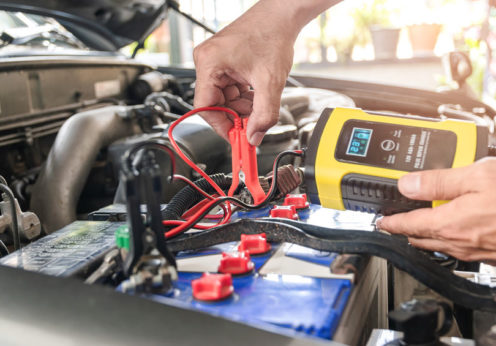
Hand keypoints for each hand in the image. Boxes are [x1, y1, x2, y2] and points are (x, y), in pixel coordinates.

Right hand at [193, 0, 340, 144]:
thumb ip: (264, 115)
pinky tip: (257, 96)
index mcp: (209, 64)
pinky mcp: (225, 63)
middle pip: (215, 104)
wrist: (281, 16)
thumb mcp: (270, 83)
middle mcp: (207, 62)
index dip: (221, 127)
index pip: (205, 107)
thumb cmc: (272, 35)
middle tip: (252, 127)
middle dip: (235, 117)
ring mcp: (215, 62)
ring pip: (224, 98)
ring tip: (260, 106)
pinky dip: (244, 97)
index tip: (235, 139)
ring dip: (242, 108)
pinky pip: (230, 89)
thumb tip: (254, 137)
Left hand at [377, 158, 495, 262]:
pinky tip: (458, 227)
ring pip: (441, 245)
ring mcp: (477, 253)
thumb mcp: (478, 177)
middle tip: (396, 221)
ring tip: (422, 223)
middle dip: (406, 229)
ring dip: (427, 235)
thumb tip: (408, 184)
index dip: (390, 222)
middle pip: (421, 238)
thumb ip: (439, 181)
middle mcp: (460, 244)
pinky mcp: (493, 256)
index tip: (380, 222)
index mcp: (449, 224)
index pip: (408, 225)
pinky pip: (461, 249)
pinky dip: (451, 238)